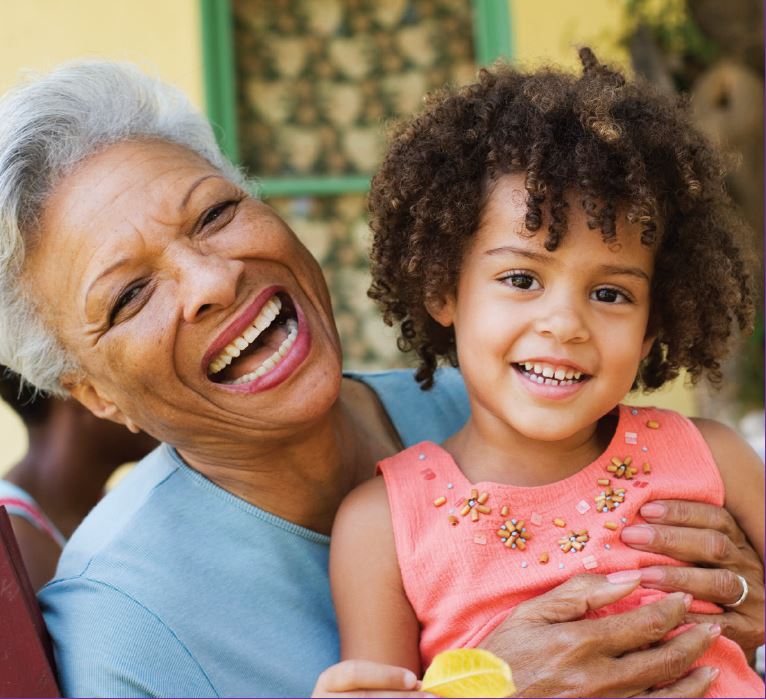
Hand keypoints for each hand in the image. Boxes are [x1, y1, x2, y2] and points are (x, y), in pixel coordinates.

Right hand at [312, 660, 431, 697]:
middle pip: (364, 698)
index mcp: (328, 681)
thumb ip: (386, 683)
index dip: (385, 675)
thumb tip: (421, 686)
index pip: (354, 672)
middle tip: (430, 698)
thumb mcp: (361, 685)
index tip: (414, 679)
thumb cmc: (357, 696)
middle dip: (401, 698)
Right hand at [480, 573, 720, 696]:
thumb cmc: (505, 654)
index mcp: (578, 643)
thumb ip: (579, 594)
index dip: (668, 610)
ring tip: (710, 655)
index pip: (641, 624)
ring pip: (666, 691)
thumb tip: (625, 580)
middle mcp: (597, 678)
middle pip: (662, 658)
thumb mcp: (531, 613)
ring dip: (694, 671)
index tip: (681, 598)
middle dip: (692, 637)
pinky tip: (692, 690)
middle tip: (708, 622)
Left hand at [624, 499, 763, 658]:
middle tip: (631, 536)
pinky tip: (664, 612)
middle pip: (714, 545)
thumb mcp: (703, 554)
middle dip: (670, 539)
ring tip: (643, 575)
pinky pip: (722, 623)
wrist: (747, 627)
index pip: (714, 517)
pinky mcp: (749, 629)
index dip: (681, 512)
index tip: (646, 510)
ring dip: (678, 576)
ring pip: (720, 582)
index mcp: (737, 541)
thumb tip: (631, 521)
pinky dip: (692, 617)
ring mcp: (751, 598)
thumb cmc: (710, 581)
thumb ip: (677, 537)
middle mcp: (747, 565)